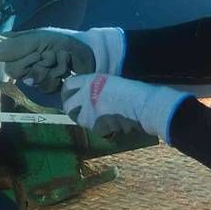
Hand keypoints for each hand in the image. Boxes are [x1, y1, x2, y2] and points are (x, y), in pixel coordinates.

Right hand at [0, 27, 125, 92]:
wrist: (88, 54)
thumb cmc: (63, 41)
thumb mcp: (40, 39)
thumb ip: (18, 45)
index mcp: (18, 44)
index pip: (1, 54)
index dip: (7, 55)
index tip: (14, 53)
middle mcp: (23, 60)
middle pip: (15, 70)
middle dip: (37, 62)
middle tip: (50, 55)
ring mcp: (34, 73)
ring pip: (32, 80)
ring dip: (51, 70)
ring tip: (61, 61)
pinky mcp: (46, 85)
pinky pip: (45, 88)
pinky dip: (57, 79)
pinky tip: (65, 73)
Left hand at [59, 72, 187, 142]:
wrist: (142, 104)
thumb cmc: (134, 90)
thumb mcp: (111, 82)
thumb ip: (97, 87)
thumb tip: (88, 95)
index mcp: (90, 80)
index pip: (68, 85)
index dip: (67, 92)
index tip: (70, 96)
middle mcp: (85, 94)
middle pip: (68, 106)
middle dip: (72, 111)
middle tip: (80, 113)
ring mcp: (89, 111)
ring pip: (79, 120)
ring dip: (87, 120)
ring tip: (99, 119)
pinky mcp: (96, 126)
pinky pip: (94, 129)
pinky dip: (101, 129)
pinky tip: (111, 125)